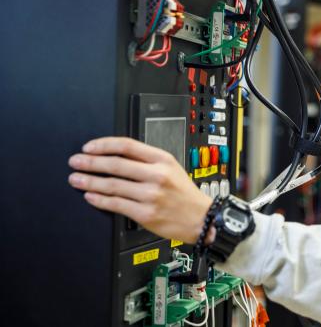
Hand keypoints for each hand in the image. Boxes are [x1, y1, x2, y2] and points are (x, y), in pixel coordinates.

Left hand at [68, 137, 212, 243]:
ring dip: (89, 182)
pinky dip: (99, 200)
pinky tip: (90, 196)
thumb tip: (114, 156)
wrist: (201, 218)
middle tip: (76, 162)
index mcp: (162, 160)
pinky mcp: (146, 213)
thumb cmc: (185, 193)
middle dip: (90, 162)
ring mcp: (151, 195)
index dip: (103, 145)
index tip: (89, 147)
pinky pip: (116, 205)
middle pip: (116, 164)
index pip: (127, 145)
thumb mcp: (171, 168)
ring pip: (112, 185)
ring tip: (76, 179)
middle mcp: (157, 175)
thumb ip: (146, 160)